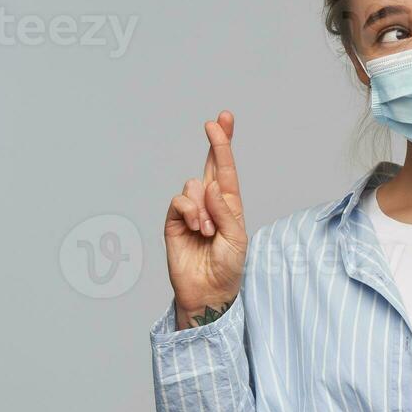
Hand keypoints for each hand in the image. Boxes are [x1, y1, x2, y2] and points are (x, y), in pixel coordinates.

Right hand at [164, 110, 247, 328]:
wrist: (208, 291)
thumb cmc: (227, 267)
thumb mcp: (236, 238)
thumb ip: (225, 211)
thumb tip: (211, 185)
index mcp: (230, 204)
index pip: (227, 169)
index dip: (224, 144)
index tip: (223, 120)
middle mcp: (210, 203)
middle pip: (211, 165)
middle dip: (215, 142)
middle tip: (215, 122)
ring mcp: (192, 210)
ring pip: (194, 185)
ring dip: (204, 207)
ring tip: (208, 231)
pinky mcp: (174, 220)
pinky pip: (180, 201)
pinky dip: (191, 211)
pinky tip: (197, 228)